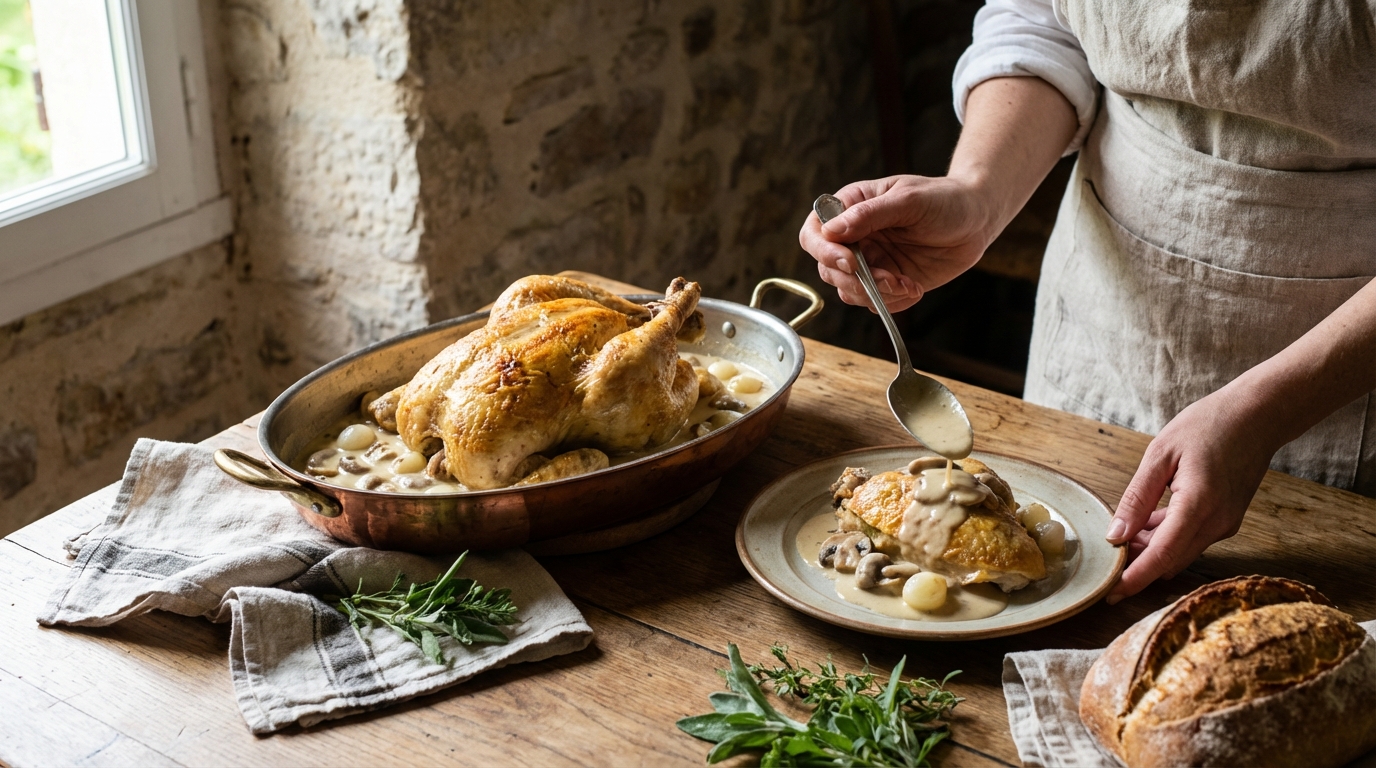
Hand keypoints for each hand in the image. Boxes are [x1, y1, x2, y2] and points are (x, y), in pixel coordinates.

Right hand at [798, 175, 997, 312]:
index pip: (814, 233)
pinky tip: (915, 288)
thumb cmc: (944, 199)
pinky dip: (892, 303)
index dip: (824, 251)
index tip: (850, 262)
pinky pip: (873, 304)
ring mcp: (869, 262)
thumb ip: (869, 215)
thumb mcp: (908, 200)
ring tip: (907, 284)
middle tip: (890, 279)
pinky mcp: (886, 282)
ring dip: (875, 294)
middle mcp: (853, 237)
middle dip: (856, 280)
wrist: (976, 221)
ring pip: (847, 291)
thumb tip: (831, 231)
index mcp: (851, 208)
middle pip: (827, 268)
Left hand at [1104, 388, 1276, 602]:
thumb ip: (1136, 498)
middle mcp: (1217, 522)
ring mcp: (1226, 524)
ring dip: (1150, 551)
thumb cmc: (1208, 425)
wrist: (1258, 416)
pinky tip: (1145, 525)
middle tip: (1105, 561)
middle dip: (1137, 566)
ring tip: (1121, 538)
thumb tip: (1115, 535)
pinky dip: (1166, 538)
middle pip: (1170, 560)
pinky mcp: (1227, 520)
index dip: (1135, 578)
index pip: (1162, 555)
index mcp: (1199, 504)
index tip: (1109, 594)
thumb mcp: (1160, 454)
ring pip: (1180, 552)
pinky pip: (1190, 539)